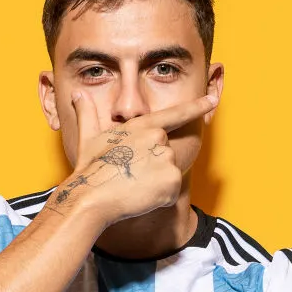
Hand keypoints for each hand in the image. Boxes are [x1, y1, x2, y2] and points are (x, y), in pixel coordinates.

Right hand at [48, 91, 217, 224]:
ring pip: (169, 174)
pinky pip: (171, 192)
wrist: (91, 196)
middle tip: (130, 176)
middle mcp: (158, 138)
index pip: (175, 115)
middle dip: (152, 168)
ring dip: (155, 184)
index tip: (213, 100)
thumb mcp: (88, 137)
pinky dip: (159, 198)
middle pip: (166, 155)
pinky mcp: (172, 180)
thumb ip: (87, 113)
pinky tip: (141, 197)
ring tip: (133, 186)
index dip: (196, 107)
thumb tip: (78, 93)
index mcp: (142, 126)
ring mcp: (166, 158)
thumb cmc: (90, 169)